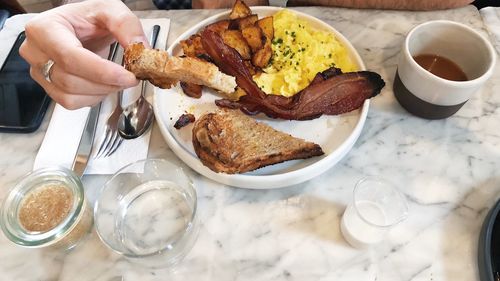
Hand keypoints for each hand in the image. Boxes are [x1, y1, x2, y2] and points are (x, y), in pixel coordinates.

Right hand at [20, 0, 146, 108]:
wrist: (81, 25)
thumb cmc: (89, 17)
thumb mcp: (110, 10)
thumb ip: (127, 26)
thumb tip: (140, 50)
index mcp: (44, 28)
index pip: (71, 57)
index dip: (102, 72)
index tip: (128, 77)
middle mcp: (36, 51)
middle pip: (71, 80)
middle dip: (107, 83)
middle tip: (129, 77)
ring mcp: (39, 71)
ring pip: (70, 96)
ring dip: (101, 92)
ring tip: (116, 78)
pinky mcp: (49, 86)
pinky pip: (71, 103)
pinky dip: (93, 98)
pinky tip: (102, 84)